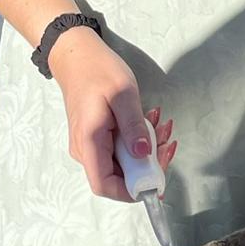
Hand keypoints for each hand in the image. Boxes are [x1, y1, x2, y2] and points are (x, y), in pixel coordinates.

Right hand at [49, 27, 177, 202]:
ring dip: (147, 147)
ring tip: (162, 124)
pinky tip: (150, 118)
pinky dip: (138, 137)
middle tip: (168, 140)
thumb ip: (133, 126)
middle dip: (148, 163)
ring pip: (123, 159)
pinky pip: (120, 146)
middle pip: (118, 174)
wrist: (76, 55)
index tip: (157, 179)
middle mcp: (87, 150)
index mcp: (89, 143)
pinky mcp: (98, 134)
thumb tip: (144, 154)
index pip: (105, 185)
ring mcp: (91, 143)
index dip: (131, 190)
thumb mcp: (122, 94)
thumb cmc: (97, 70)